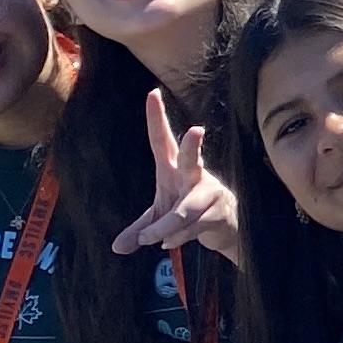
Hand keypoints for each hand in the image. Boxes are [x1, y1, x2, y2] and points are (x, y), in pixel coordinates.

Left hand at [113, 90, 240, 264]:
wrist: (226, 229)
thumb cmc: (190, 213)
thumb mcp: (160, 217)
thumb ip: (139, 229)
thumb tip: (116, 248)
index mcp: (174, 169)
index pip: (163, 140)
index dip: (157, 118)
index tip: (152, 93)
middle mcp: (193, 175)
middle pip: (191, 158)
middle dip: (193, 145)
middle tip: (196, 130)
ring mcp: (209, 192)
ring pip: (182, 211)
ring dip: (164, 229)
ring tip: (152, 240)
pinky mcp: (218, 211)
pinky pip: (192, 227)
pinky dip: (177, 238)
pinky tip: (173, 241)